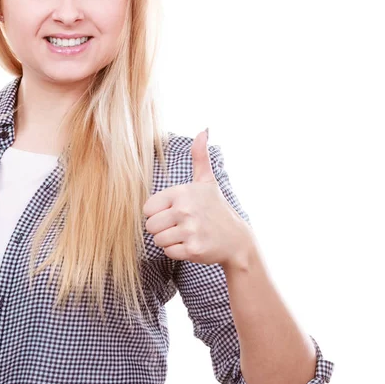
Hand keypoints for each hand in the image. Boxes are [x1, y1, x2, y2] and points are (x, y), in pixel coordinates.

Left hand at [143, 130, 254, 269]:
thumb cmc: (216, 208)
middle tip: (180, 226)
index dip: (158, 212)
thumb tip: (203, 131)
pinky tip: (191, 244)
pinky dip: (178, 252)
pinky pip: (169, 253)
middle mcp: (185, 210)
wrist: (237, 239)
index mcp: (182, 192)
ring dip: (170, 241)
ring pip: (158, 240)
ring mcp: (190, 230)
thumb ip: (200, 157)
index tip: (173, 212)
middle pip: (150, 226)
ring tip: (186, 235)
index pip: (148, 208)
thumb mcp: (207, 181)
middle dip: (162, 228)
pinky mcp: (193, 249)